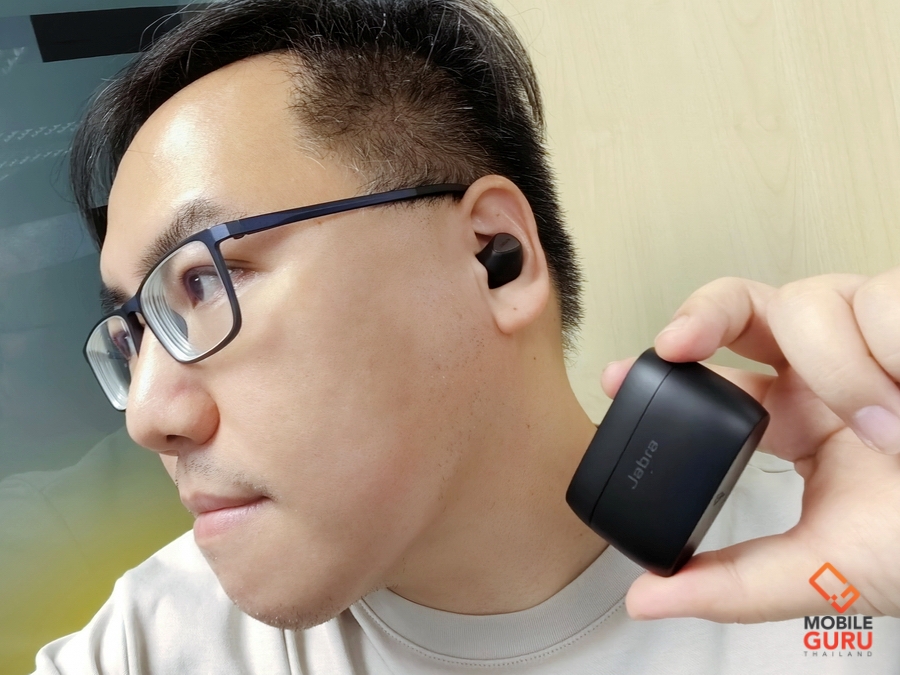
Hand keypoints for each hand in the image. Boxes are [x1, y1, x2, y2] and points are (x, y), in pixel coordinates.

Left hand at [601, 270, 899, 622]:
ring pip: (812, 302)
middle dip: (704, 313)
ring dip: (840, 369)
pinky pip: (883, 299)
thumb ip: (737, 585)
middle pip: (744, 304)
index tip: (617, 374)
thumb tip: (646, 598)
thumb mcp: (829, 572)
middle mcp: (827, 369)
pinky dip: (891, 350)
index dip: (665, 366)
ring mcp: (876, 336)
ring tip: (886, 428)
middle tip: (680, 342)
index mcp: (797, 418)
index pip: (717, 376)